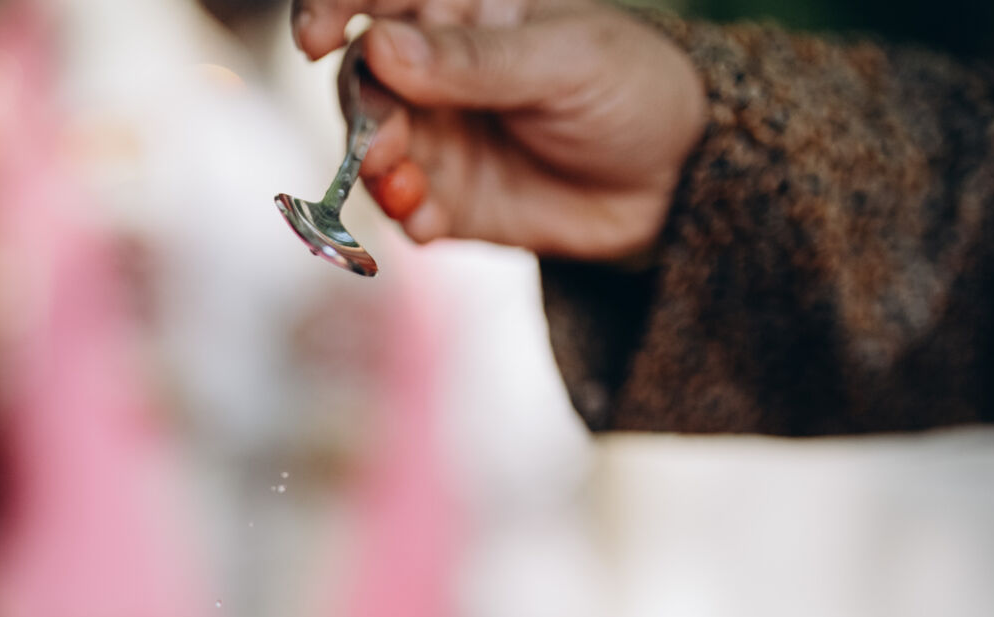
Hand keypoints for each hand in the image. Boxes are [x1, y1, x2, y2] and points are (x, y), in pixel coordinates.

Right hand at [292, 0, 706, 259]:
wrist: (676, 179)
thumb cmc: (630, 87)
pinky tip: (425, 218)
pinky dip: (405, 213)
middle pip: (363, 80)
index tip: (316, 38)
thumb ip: (472, 60)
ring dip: (375, 166)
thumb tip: (380, 44)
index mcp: (462, 9)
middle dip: (362, 110)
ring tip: (401, 183)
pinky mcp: (446, 199)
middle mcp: (435, 70)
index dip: (331, 8)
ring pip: (372, 147)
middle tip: (381, 142)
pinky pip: (404, 207)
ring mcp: (437, 135)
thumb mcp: (565, 60)